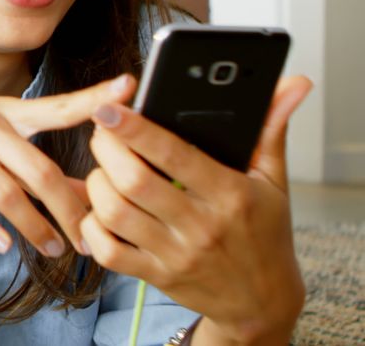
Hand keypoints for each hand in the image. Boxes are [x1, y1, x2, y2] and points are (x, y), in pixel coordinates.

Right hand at [0, 75, 134, 258]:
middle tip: (87, 240)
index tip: (129, 87)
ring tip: (51, 249)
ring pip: (1, 190)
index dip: (93, 99)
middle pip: (36, 168)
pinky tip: (2, 245)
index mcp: (5, 111)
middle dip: (66, 209)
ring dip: (31, 225)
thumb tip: (90, 194)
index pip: (56, 106)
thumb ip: (40, 161)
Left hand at [80, 75, 312, 343]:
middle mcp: (200, 225)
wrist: (262, 300)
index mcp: (230, 194)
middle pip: (134, 182)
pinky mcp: (155, 276)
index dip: (136, 130)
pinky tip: (97, 209)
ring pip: (115, 213)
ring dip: (97, 184)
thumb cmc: (264, 233)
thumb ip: (270, 129)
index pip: (175, 155)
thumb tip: (293, 83)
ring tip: (103, 167)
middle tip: (103, 133)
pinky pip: (108, 251)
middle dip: (107, 149)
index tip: (108, 109)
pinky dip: (91, 227)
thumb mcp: (273, 181)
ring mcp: (175, 254)